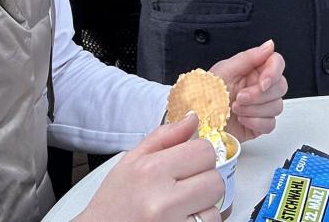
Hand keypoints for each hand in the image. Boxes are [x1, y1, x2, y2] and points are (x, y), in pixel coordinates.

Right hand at [73, 113, 222, 221]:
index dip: (199, 155)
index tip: (188, 163)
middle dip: (203, 181)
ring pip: (215, 208)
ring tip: (179, 207)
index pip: (204, 151)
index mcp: (151, 171)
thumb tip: (192, 118)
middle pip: (215, 180)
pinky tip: (179, 219)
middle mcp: (163, 200)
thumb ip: (164, 137)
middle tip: (183, 187)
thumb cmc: (113, 202)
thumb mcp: (130, 161)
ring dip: (202, 206)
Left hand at [210, 39, 287, 141]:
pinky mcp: (259, 124)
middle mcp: (258, 86)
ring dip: (254, 109)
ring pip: (276, 106)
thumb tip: (269, 45)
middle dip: (258, 95)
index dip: (273, 72)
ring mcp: (260, 106)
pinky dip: (254, 122)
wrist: (196, 123)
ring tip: (235, 108)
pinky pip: (270, 123)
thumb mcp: (223, 71)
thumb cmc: (204, 95)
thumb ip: (248, 57)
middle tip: (239, 97)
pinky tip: (241, 119)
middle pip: (280, 86)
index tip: (262, 83)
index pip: (276, 63)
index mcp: (251, 69)